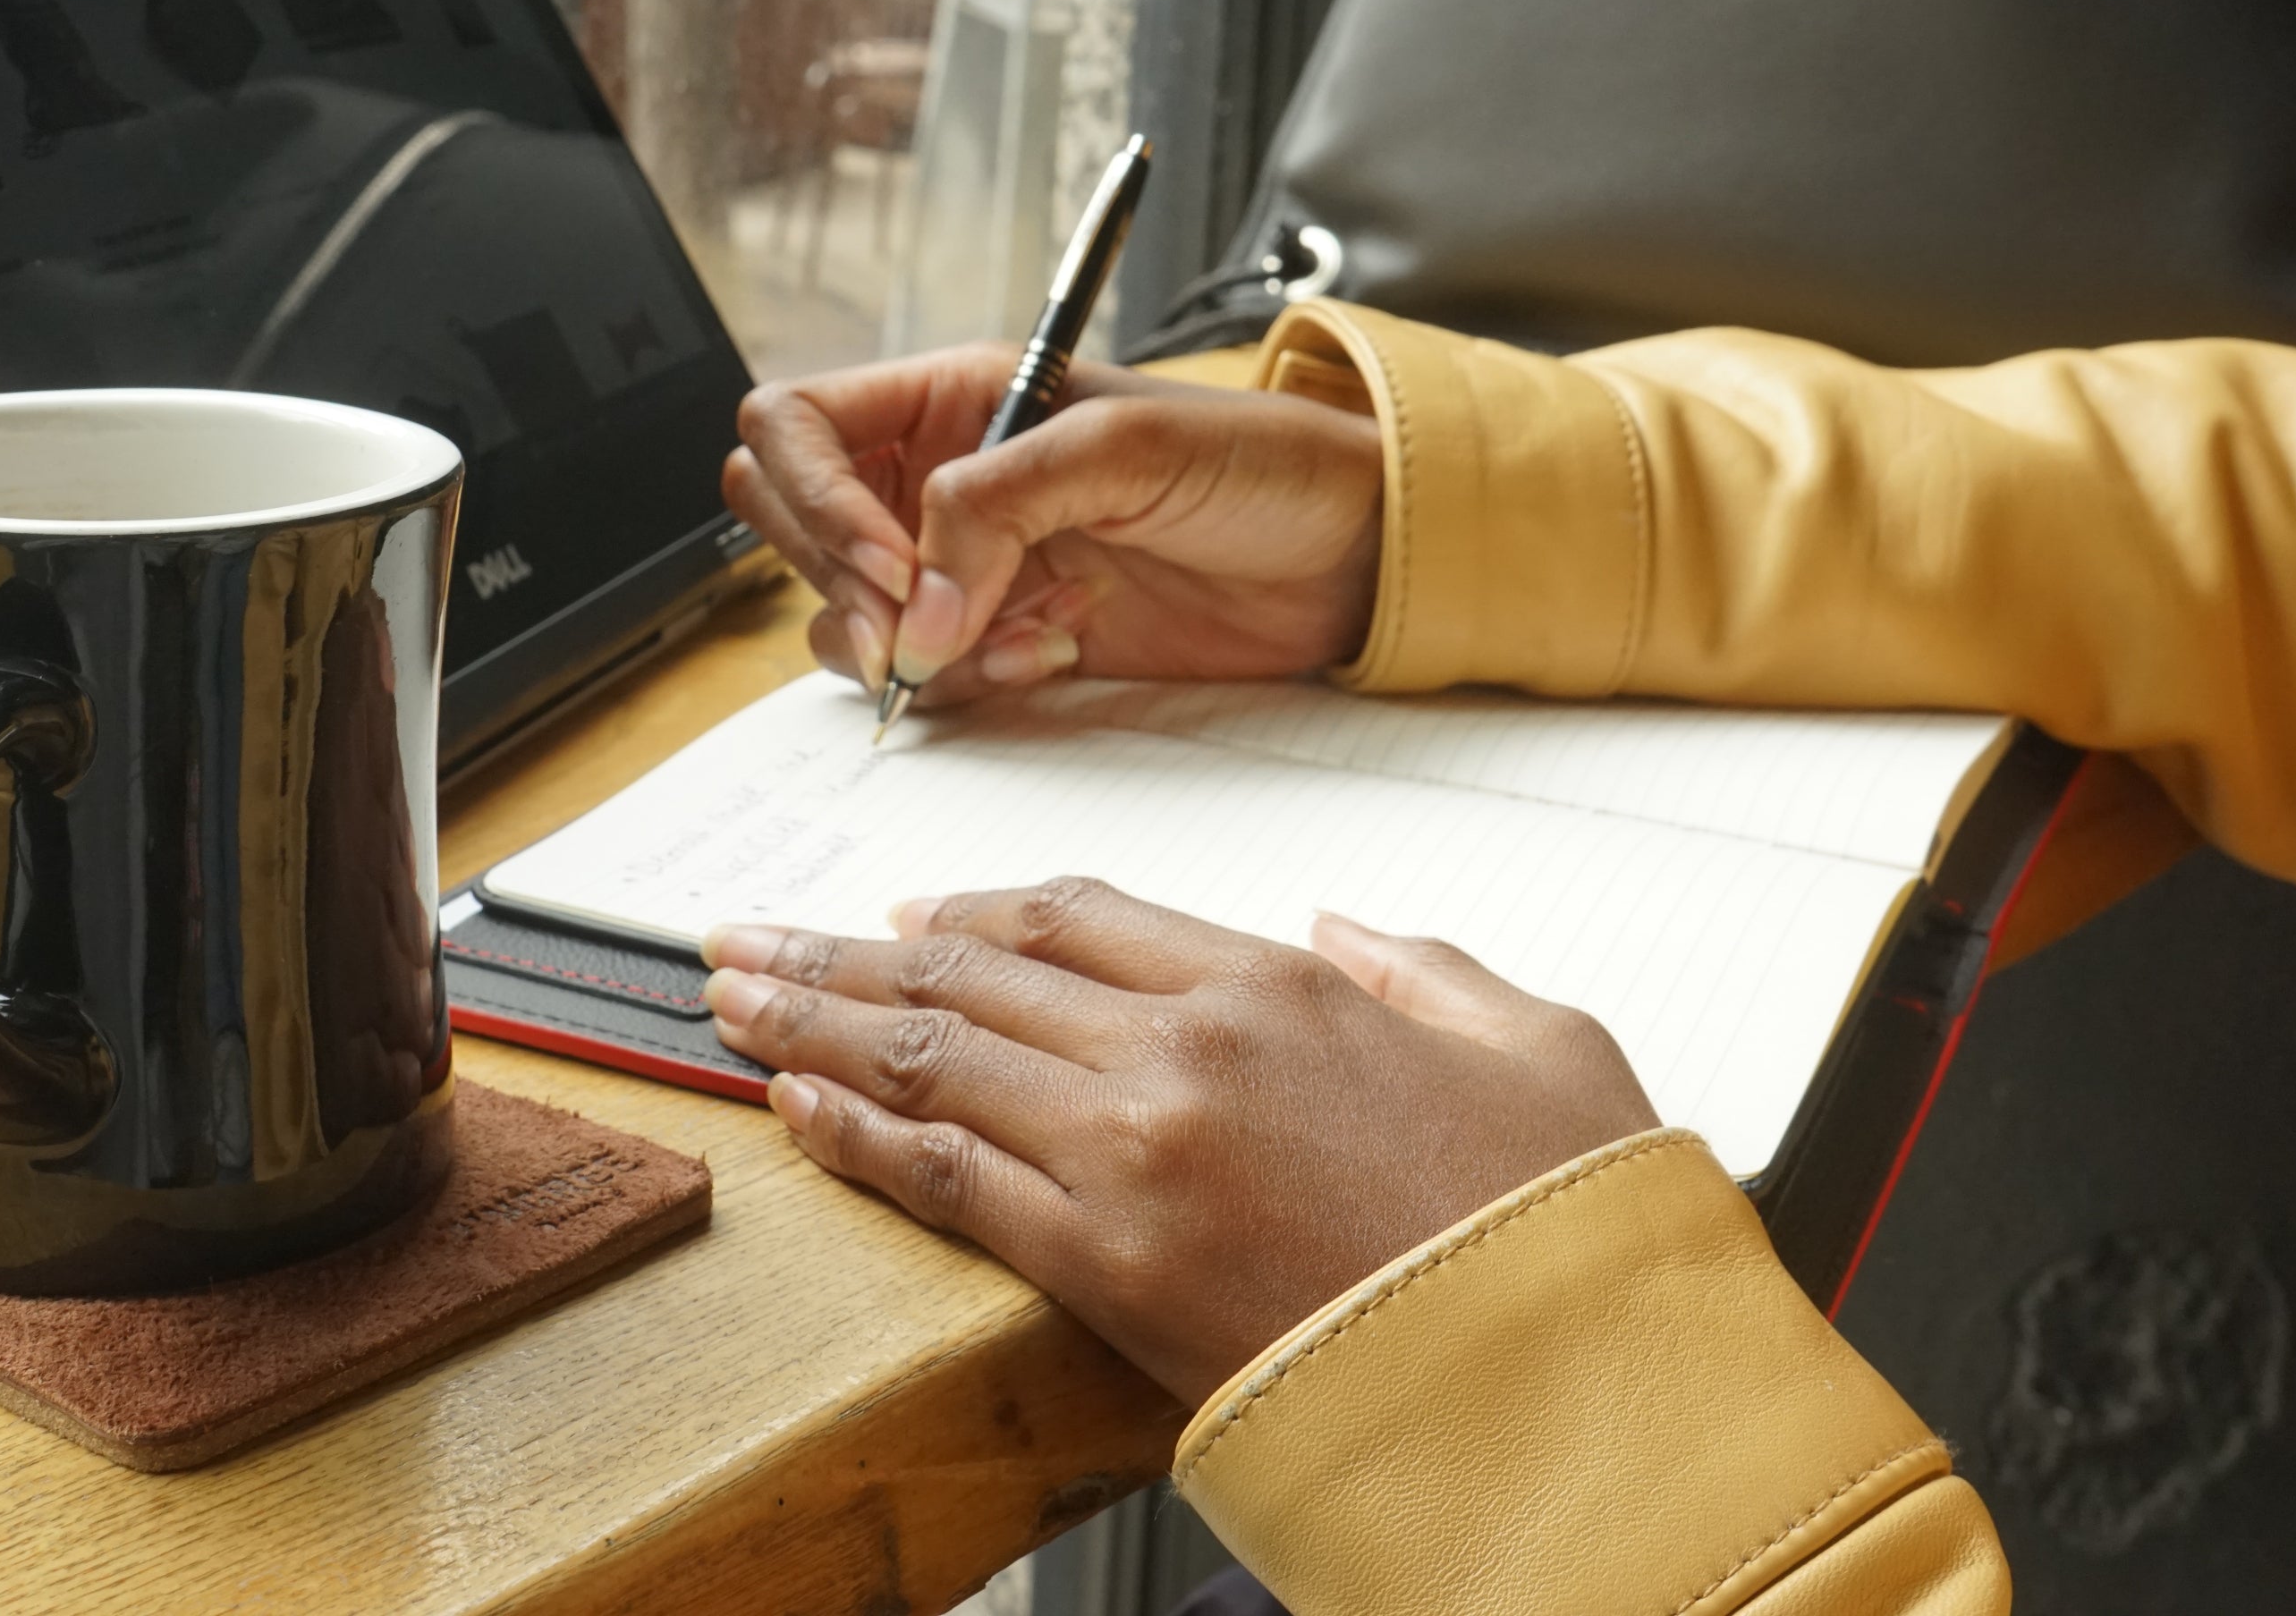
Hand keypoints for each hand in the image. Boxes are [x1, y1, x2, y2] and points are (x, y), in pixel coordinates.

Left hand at [702, 880, 1658, 1405]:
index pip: (1078, 917)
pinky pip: (945, 1178)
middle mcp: (1184, 1047)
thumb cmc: (1555, 1230)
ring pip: (932, 1055)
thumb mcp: (1537, 1043)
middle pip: (970, 971)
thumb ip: (1425, 973)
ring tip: (731, 996)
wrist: (1565, 1383)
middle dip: (842, 951)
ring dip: (813, 1018)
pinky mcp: (1104, 1266)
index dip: (975, 912)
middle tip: (750, 939)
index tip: (910, 914)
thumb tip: (1352, 937)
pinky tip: (796, 1102)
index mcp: (1279, 987)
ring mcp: (1134, 1152)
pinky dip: (856, 1132)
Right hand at [721, 349, 1382, 708]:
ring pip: (848, 617)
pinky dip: (971, 684)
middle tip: (921, 633)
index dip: (816, 499)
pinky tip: (1057, 651)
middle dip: (843, 588)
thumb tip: (912, 608)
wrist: (1356, 556)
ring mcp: (966, 564)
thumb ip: (999, 505)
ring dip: (918, 646)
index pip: (795, 427)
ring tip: (1027, 633)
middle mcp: (941, 476)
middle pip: (793, 524)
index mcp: (952, 396)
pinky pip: (927, 679)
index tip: (896, 565)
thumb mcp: (1127, 446)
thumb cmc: (1262, 463)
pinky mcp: (1003, 640)